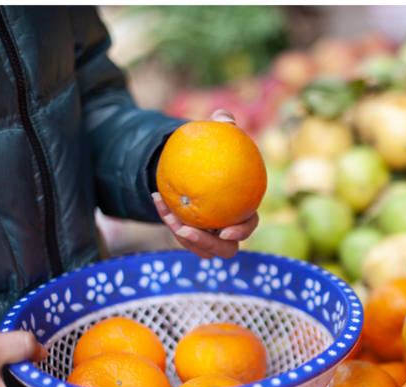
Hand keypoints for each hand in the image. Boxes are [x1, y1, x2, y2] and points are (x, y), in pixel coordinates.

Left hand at [153, 109, 259, 258]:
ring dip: (182, 236)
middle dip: (207, 244)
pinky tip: (157, 197)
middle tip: (188, 231)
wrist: (193, 164)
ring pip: (201, 248)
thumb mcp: (215, 135)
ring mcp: (210, 234)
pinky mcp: (191, 235)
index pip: (248, 225)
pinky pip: (181, 234)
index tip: (226, 230)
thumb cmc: (212, 150)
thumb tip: (224, 118)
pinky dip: (169, 219)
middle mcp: (229, 226)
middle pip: (225, 248)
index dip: (241, 232)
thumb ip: (221, 126)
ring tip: (168, 215)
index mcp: (244, 209)